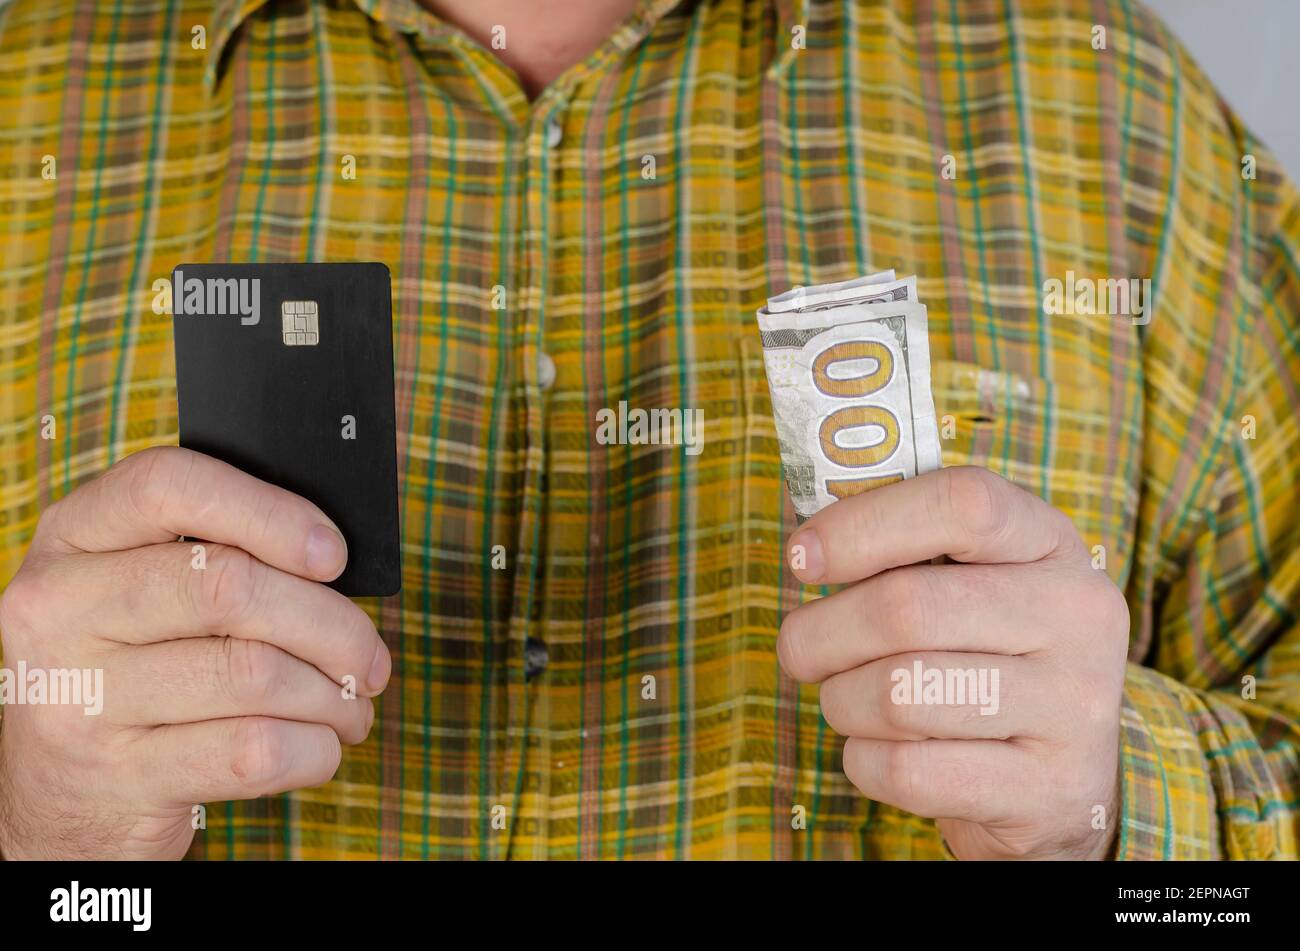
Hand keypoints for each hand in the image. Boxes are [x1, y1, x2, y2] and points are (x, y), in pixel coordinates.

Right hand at [0, 447, 390, 858]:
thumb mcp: (143, 594)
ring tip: (351, 707)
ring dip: (332, 696)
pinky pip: (252, 751)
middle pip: (229, 587)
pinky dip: (313, 749)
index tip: (333, 554)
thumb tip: (336, 566)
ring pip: (253, 674)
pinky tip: (320, 746)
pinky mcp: (116, 777)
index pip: (167, 486)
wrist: (66, 795)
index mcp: (73, 537)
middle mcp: (58, 609)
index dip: (268, 512)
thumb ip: (220, 554)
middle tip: (370, 659)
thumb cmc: (141, 668)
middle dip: (331, 626)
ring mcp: (78, 698)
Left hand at [777, 466, 1128, 859]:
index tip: (803, 557)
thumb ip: (902, 549)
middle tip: (801, 649)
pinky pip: (907, 771)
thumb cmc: (985, 653)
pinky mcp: (1049, 788)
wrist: (1062, 774)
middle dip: (820, 634)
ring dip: (841, 701)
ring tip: (847, 700)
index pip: (962, 505)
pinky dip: (863, 761)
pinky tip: (877, 751)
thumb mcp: (970, 580)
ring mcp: (1073, 706)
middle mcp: (1078, 616)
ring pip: (898, 695)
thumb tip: (809, 548)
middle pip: (905, 608)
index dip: (862, 525)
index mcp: (1052, 543)